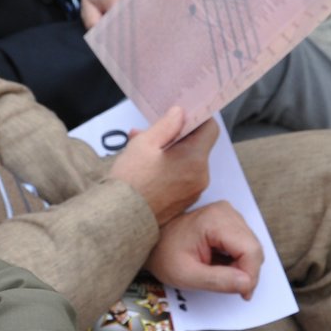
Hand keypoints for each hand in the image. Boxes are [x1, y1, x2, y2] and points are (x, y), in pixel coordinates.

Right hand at [108, 106, 215, 222]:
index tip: (183, 114)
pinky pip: (183, 177)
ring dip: (171, 152)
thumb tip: (180, 113)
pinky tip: (148, 167)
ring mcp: (194, 191)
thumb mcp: (145, 143)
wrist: (120, 217)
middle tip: (153, 131)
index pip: (210, 129)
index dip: (198, 118)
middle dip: (177, 136)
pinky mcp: (184, 202)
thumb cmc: (131, 179)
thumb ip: (167, 125)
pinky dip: (171, 169)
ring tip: (143, 149)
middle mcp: (201, 176)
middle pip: (197, 146)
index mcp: (194, 159)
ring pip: (188, 162)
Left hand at [146, 201, 262, 298]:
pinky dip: (238, 260)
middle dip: (246, 273)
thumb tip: (247, 284)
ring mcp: (228, 214)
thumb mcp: (187, 275)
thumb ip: (218, 281)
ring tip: (219, 274)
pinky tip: (221, 265)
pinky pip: (245, 244)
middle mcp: (226, 212)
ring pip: (252, 248)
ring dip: (242, 267)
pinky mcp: (228, 221)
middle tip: (230, 288)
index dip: (251, 276)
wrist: (151, 242)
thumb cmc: (164, 255)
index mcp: (216, 220)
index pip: (250, 250)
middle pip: (254, 248)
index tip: (243, 294)